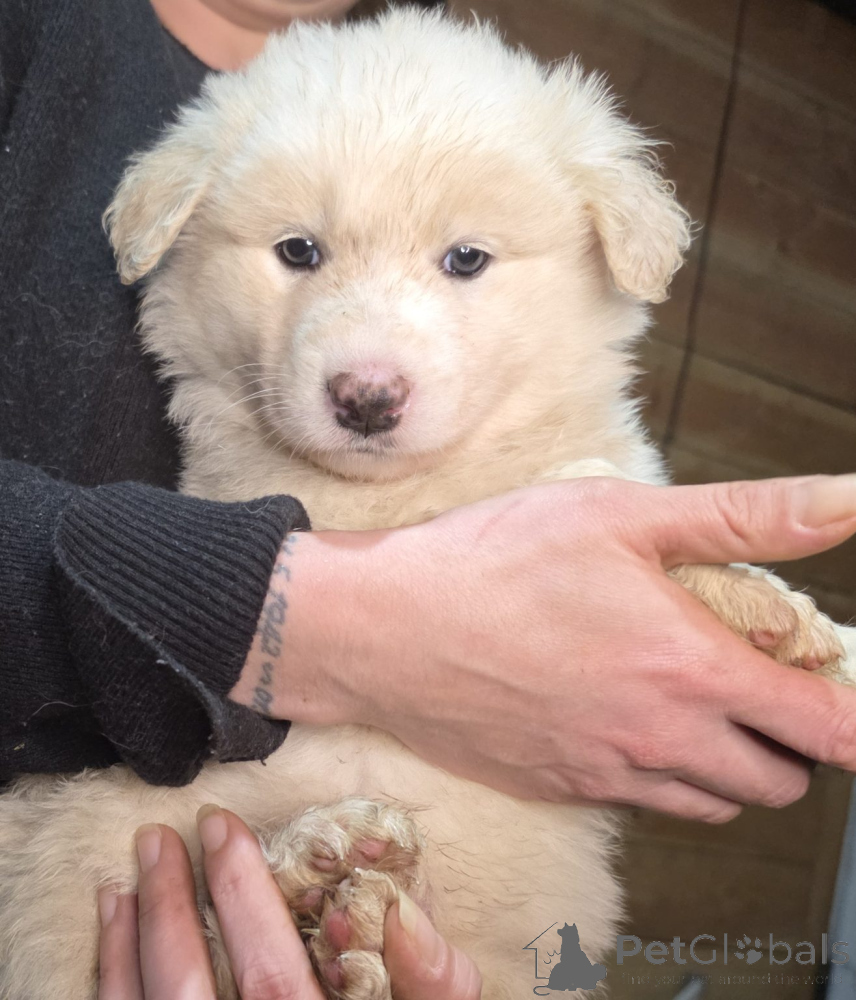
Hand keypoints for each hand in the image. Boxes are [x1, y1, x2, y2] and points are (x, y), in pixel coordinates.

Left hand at [97, 808, 480, 998]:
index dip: (243, 899)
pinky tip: (116, 930)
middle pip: (189, 993)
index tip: (222, 829)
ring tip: (132, 872)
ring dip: (130, 941)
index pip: (273, 979)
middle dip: (171, 907)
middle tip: (160, 837)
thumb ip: (433, 980)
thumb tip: (402, 911)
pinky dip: (114, 979)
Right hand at [231, 474, 855, 821]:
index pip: (822, 726)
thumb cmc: (495, 559)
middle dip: (791, 743)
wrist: (384, 627)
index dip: (853, 721)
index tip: (847, 704)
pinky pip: (641, 805)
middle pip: (778, 782)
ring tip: (691, 703)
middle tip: (756, 685)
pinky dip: (660, 775)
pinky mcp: (561, 790)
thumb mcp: (621, 514)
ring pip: (713, 803)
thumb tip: (847, 502)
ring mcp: (607, 774)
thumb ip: (744, 517)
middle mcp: (659, 737)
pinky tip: (621, 719)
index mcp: (689, 667)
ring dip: (728, 765)